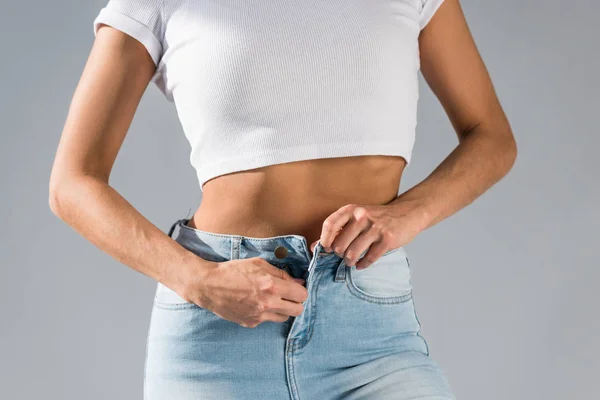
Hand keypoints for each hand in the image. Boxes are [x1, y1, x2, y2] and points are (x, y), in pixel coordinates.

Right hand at [179, 257, 308, 327]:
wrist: (209, 286)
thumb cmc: (233, 271)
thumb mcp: (259, 264)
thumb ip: (281, 274)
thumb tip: (298, 282)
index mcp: (271, 286)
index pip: (301, 295)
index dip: (300, 291)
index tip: (295, 288)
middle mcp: (268, 304)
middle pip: (297, 310)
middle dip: (296, 302)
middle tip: (288, 296)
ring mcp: (259, 316)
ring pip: (284, 318)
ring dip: (283, 309)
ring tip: (272, 300)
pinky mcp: (250, 323)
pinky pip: (267, 321)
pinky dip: (267, 314)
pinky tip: (256, 304)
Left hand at [311, 202, 426, 269]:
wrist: (407, 213)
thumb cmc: (377, 218)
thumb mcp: (356, 217)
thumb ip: (337, 230)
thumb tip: (313, 247)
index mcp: (352, 209)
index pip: (330, 225)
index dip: (324, 240)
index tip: (327, 249)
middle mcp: (362, 216)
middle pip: (340, 243)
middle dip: (339, 254)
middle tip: (343, 256)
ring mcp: (376, 228)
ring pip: (353, 253)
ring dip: (349, 261)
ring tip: (351, 262)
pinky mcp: (388, 239)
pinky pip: (370, 258)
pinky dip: (363, 264)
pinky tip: (361, 265)